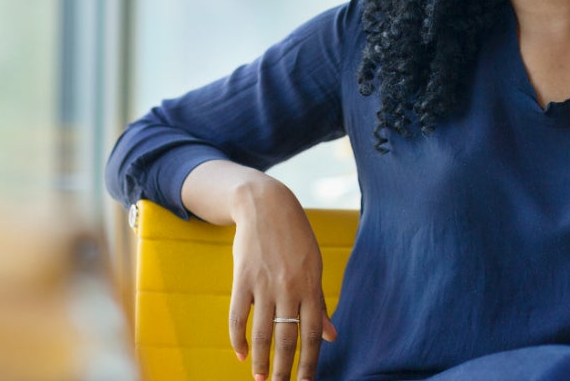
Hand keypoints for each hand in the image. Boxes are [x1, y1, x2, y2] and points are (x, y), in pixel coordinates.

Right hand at [228, 177, 336, 380]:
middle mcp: (289, 288)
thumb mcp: (314, 267)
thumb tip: (332, 337)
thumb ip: (319, 305)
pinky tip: (240, 353)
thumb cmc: (296, 240)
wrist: (266, 206)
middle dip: (284, 370)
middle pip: (286, 339)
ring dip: (260, 360)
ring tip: (259, 378)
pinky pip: (238, 315)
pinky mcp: (242, 278)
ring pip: (261, 332)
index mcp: (311, 287)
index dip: (309, 363)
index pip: (312, 335)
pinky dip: (237, 337)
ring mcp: (264, 284)